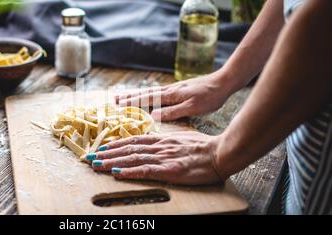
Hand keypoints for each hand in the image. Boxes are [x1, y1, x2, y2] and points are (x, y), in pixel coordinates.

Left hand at [87, 132, 225, 184]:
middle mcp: (159, 146)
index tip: (101, 148)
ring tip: (96, 165)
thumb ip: (167, 141)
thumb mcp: (182, 139)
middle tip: (90, 158)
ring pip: (132, 158)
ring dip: (112, 162)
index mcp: (161, 139)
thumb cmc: (204, 147)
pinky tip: (117, 173)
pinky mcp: (170, 169)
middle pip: (127, 148)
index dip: (115, 144)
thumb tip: (155, 143)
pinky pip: (146, 170)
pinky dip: (129, 171)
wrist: (220, 152)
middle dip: (107, 153)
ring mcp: (163, 157)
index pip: (133, 140)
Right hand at [115, 71, 231, 120]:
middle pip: (145, 94)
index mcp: (171, 95)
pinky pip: (158, 92)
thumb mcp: (192, 108)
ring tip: (125, 96)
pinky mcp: (179, 89)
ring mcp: (174, 88)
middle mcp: (169, 90)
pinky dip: (148, 94)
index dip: (132, 103)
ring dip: (137, 95)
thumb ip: (172, 111)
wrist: (224, 82)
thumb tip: (152, 115)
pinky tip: (148, 96)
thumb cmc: (210, 97)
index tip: (117, 105)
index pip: (146, 99)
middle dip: (129, 97)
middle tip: (114, 100)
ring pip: (151, 92)